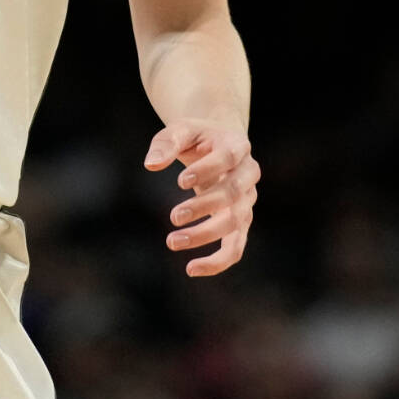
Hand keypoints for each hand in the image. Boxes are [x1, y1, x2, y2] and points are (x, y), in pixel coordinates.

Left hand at [144, 121, 258, 275]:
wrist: (219, 145)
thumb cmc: (197, 138)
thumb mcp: (180, 130)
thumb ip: (166, 143)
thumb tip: (151, 164)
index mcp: (237, 145)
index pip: (228, 158)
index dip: (208, 170)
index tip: (180, 181)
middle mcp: (248, 174)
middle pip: (232, 194)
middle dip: (203, 207)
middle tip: (173, 216)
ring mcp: (247, 200)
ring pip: (235, 224)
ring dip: (205, 235)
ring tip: (172, 241)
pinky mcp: (240, 222)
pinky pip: (235, 247)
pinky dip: (218, 262)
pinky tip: (191, 269)